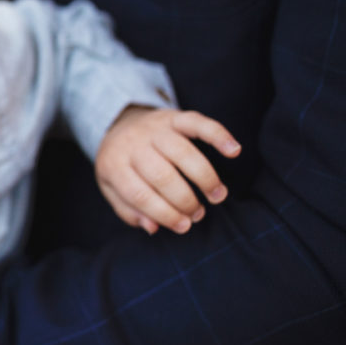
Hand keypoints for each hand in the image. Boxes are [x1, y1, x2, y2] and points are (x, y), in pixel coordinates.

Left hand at [96, 106, 241, 234]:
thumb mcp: (112, 189)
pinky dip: (218, 135)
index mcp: (114, 165)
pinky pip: (197, 123)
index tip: (183, 227)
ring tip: (217, 196)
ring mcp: (154, 129)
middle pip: (162, 175)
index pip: (139, 194)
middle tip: (198, 214)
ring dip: (205, 178)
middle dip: (185, 200)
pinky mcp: (173, 117)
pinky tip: (234, 151)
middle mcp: (132, 144)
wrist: (119, 123)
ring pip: (182, 153)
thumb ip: (129, 210)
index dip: (164, 214)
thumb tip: (152, 227)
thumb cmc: (121, 165)